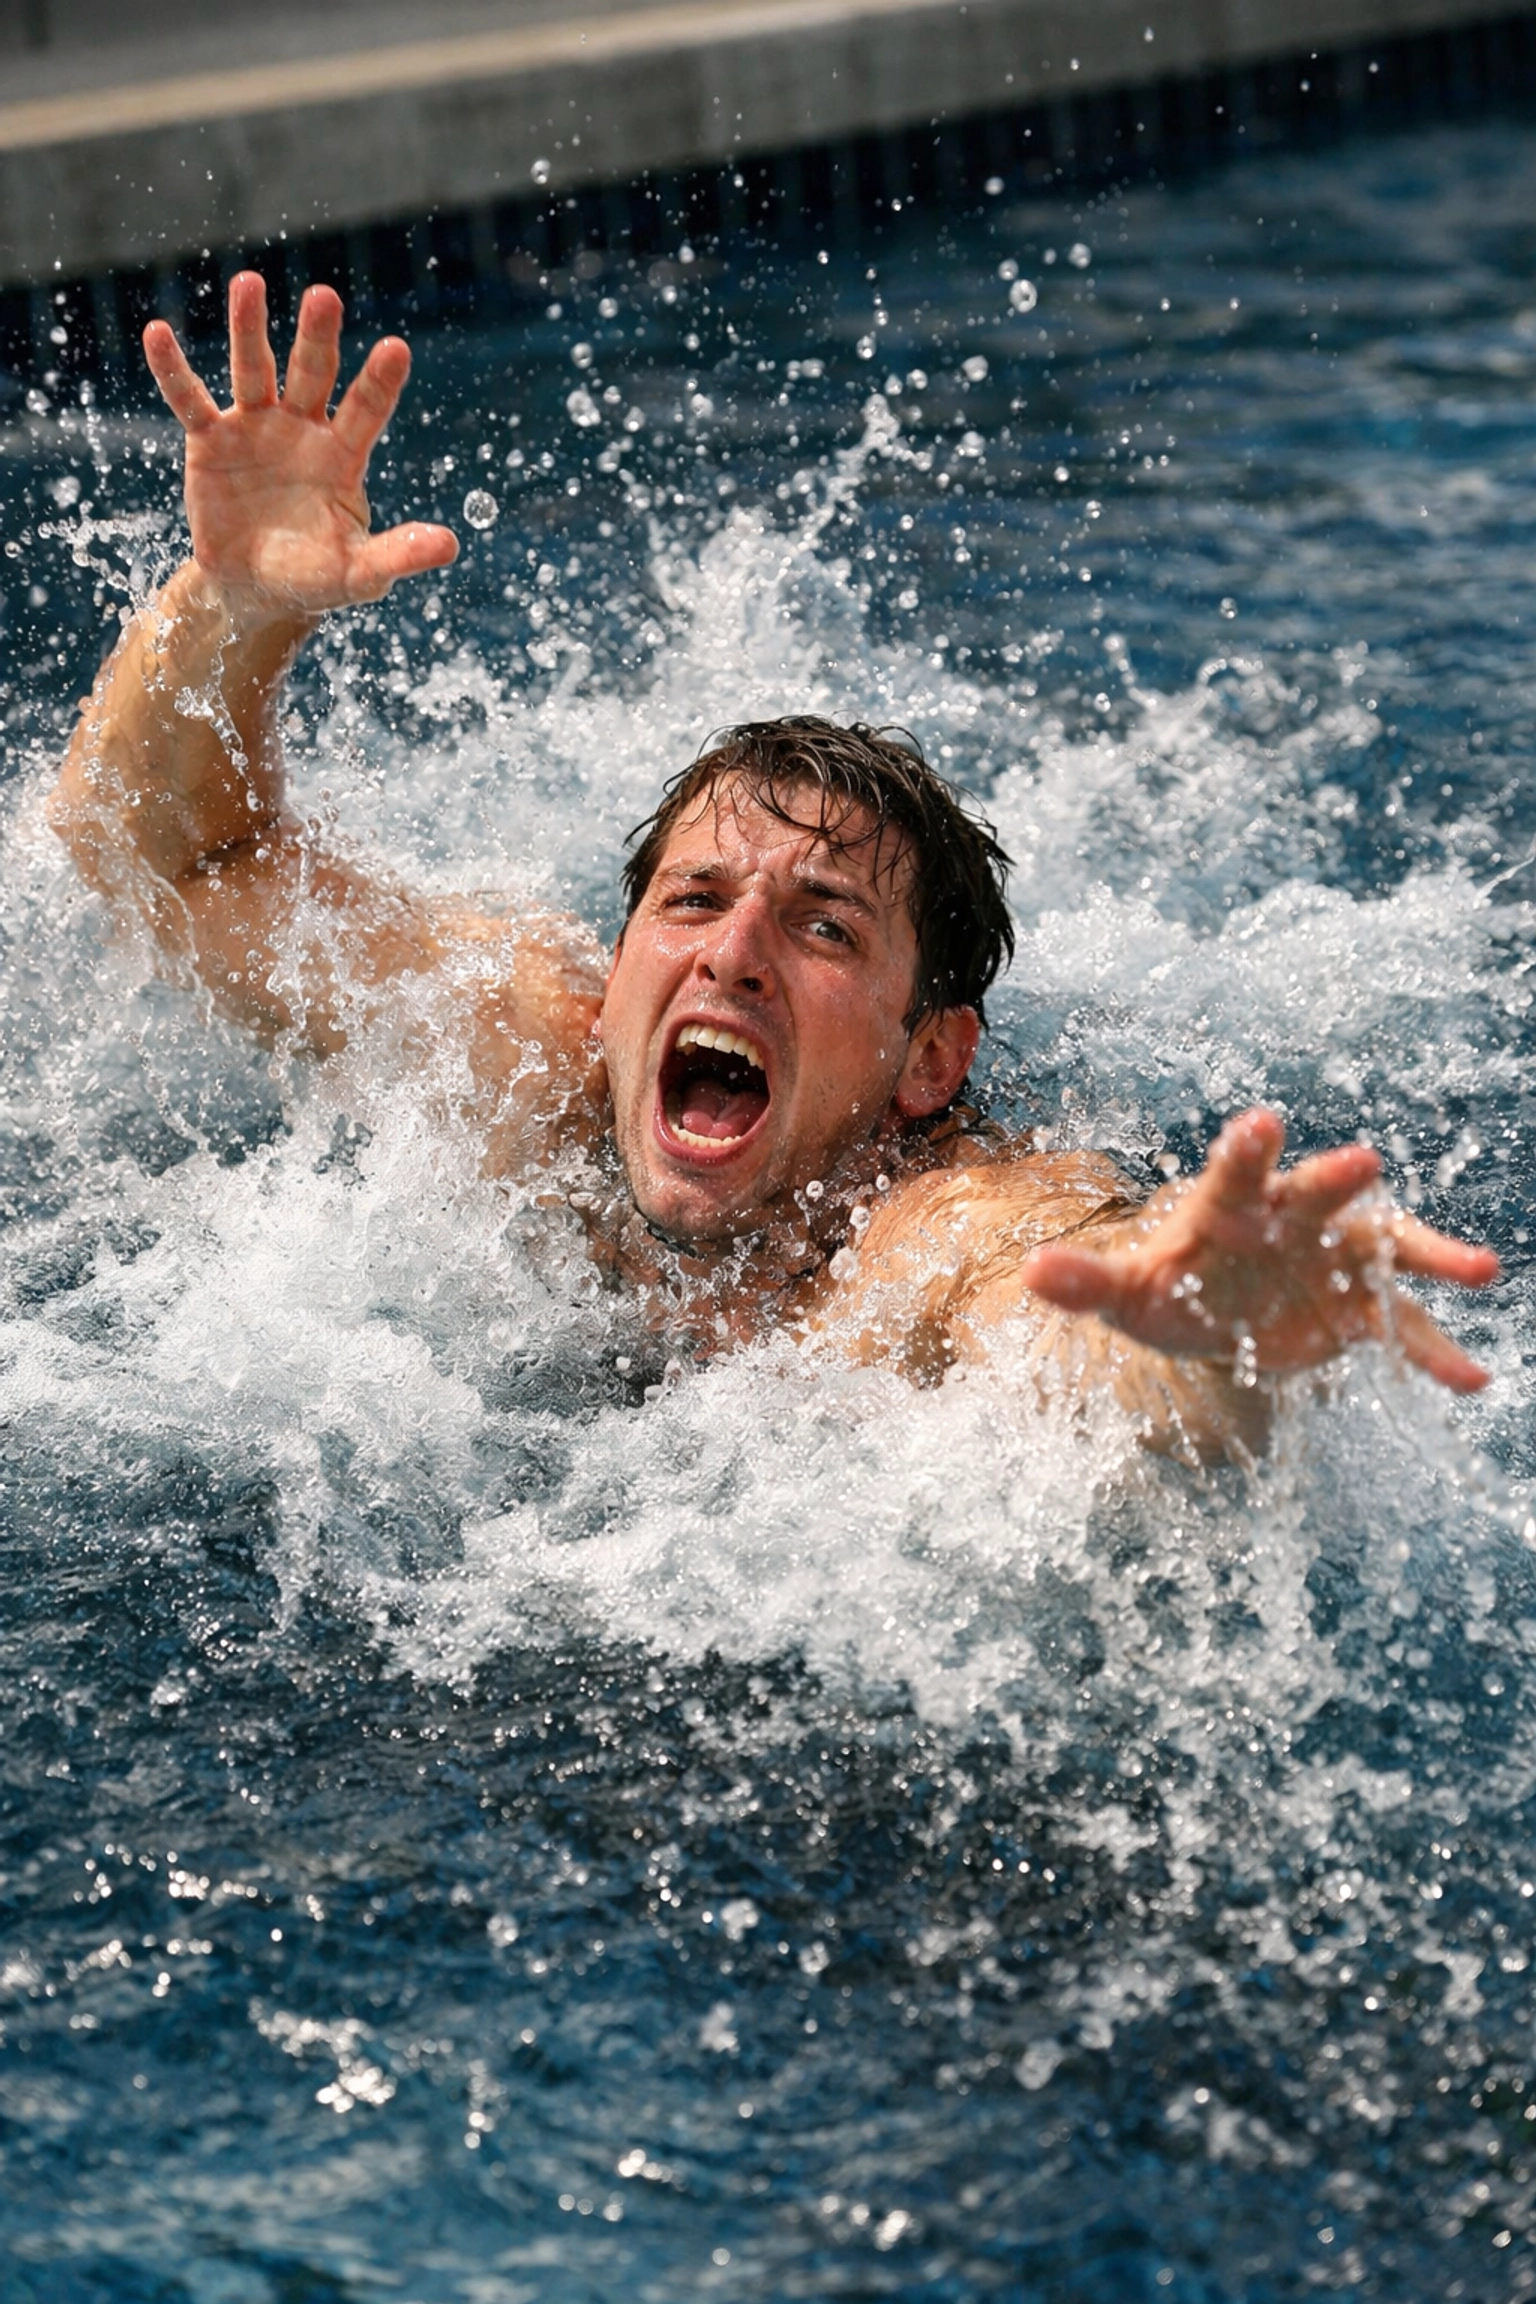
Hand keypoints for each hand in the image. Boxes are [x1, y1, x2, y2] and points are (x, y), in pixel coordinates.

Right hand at [143, 271, 456, 618]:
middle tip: (323, 296)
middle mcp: (302, 429)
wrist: (256, 587)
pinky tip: (157, 333)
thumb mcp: (358, 573)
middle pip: (311, 374)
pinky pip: (190, 399)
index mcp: (342, 455)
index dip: (379, 383)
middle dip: (317, 338)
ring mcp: (255, 428)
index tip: (396, 349)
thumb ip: (398, 555)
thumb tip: (451, 545)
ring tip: (248, 283)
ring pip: (253, 370)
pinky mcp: (210, 441)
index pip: (365, 411)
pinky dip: (173, 370)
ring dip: (249, 329)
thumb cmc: (316, 575)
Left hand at [1020, 1107, 1499, 1392]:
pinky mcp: (1360, 1308)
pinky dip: (1433, 1351)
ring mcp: (1335, 1258)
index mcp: (1229, 1207)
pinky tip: (1470, 1380)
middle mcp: (1292, 1219)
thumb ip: (1084, 1282)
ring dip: (1431, 1257)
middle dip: (1336, 1180)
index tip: (1260, 1124)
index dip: (1246, 1151)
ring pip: (1387, 1249)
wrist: (1214, 1318)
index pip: (1234, 1172)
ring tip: (1481, 1268)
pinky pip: (1404, 1326)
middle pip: (1316, 1193)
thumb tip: (1030, 1274)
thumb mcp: (1124, 1292)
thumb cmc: (1169, 1288)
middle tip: (1365, 1161)